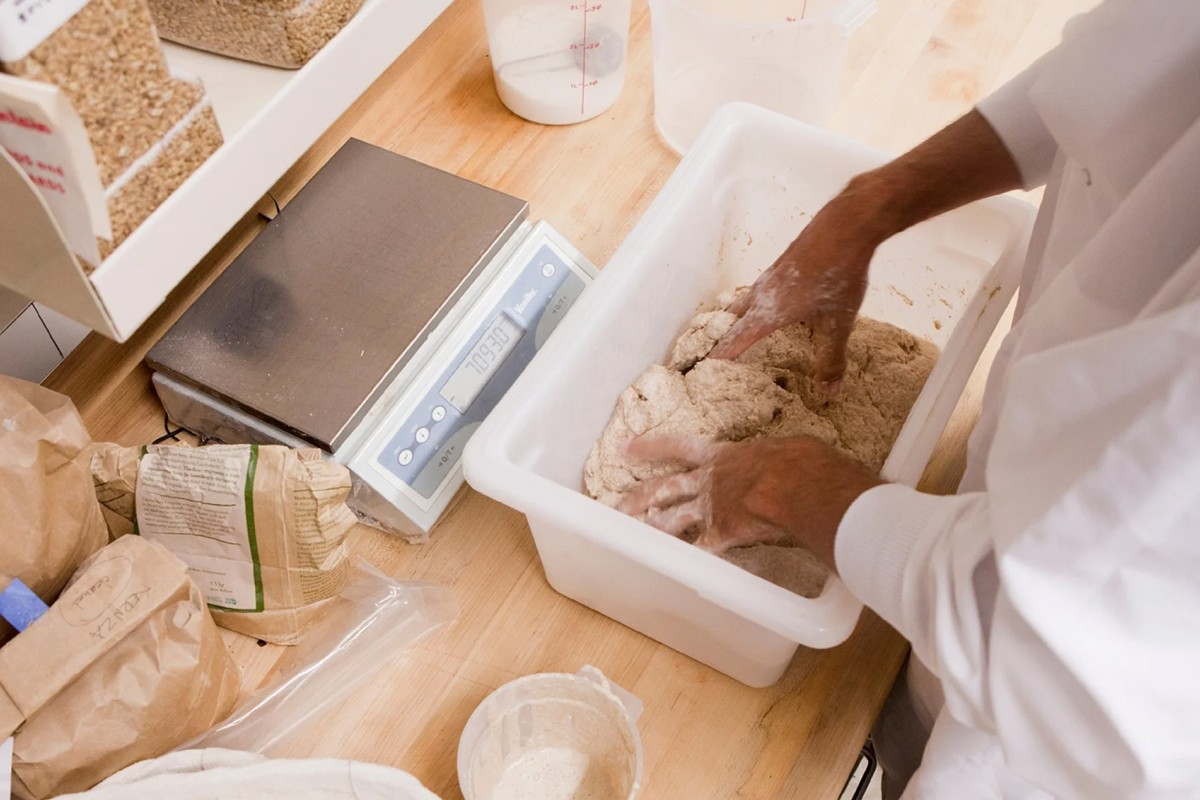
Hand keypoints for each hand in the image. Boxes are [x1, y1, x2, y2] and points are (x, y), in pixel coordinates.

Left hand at [617, 434, 884, 570]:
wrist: (796, 484)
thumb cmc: (799, 460)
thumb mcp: (785, 449)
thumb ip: (775, 456)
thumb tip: (790, 459)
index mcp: (723, 455)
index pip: (680, 446)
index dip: (652, 447)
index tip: (627, 448)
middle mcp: (710, 481)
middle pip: (665, 488)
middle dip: (640, 497)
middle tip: (619, 506)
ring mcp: (712, 508)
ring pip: (672, 519)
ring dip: (651, 528)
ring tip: (632, 537)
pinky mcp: (722, 533)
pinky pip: (700, 549)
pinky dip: (688, 559)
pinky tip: (676, 568)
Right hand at [708, 186, 882, 393]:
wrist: (845, 226)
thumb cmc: (838, 275)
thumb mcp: (838, 323)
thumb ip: (830, 359)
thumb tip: (829, 394)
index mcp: (766, 313)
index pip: (732, 342)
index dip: (716, 361)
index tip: (698, 375)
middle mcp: (760, 296)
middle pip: (729, 322)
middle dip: (718, 341)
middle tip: (709, 359)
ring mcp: (768, 279)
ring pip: (741, 305)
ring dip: (734, 322)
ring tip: (733, 336)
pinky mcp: (779, 268)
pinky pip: (755, 293)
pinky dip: (750, 308)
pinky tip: (768, 311)